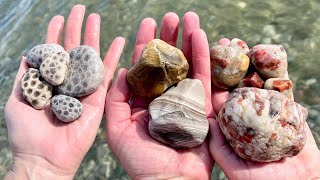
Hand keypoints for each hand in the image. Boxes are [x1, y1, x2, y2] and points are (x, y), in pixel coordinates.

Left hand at [4, 5, 124, 178]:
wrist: (43, 157)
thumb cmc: (26, 133)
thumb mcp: (18, 100)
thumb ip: (25, 77)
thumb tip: (28, 54)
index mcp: (49, 81)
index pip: (54, 52)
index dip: (55, 34)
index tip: (59, 17)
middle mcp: (67, 82)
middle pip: (73, 50)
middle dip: (76, 28)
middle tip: (80, 9)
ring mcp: (83, 89)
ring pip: (90, 58)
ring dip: (94, 37)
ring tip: (95, 17)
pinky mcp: (98, 99)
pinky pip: (107, 75)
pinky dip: (113, 57)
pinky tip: (119, 41)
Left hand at [105, 12, 213, 178]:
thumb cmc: (139, 160)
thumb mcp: (117, 128)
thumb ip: (115, 99)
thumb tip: (120, 70)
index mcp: (144, 99)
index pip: (145, 66)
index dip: (145, 44)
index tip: (147, 23)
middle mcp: (165, 96)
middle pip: (167, 61)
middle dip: (169, 37)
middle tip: (171, 16)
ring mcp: (185, 99)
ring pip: (187, 64)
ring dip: (188, 40)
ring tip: (188, 17)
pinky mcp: (203, 105)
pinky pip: (204, 76)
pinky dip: (203, 56)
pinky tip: (201, 35)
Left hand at [209, 38, 319, 178]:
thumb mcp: (238, 170)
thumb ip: (221, 147)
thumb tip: (208, 121)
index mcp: (230, 128)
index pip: (217, 98)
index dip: (212, 78)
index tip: (207, 58)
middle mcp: (247, 117)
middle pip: (236, 86)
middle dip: (231, 64)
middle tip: (226, 41)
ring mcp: (267, 112)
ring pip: (258, 83)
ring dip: (252, 63)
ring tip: (245, 43)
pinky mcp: (289, 111)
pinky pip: (282, 89)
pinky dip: (277, 73)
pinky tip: (271, 55)